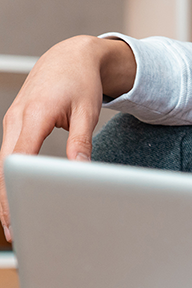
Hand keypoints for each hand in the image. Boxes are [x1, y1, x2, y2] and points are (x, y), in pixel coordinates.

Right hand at [0, 36, 134, 240]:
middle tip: (14, 230)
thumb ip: (81, 141)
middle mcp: (16, 118)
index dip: (15, 187)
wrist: (71, 57)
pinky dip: (9, 177)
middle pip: (4, 165)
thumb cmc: (81, 82)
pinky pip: (8, 155)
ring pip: (3, 162)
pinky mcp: (16, 125)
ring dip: (5, 192)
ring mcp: (12, 121)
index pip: (17, 158)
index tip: (20, 209)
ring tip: (13, 223)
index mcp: (33, 114)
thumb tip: (80, 169)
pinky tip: (14, 197)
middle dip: (6, 199)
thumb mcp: (87, 111)